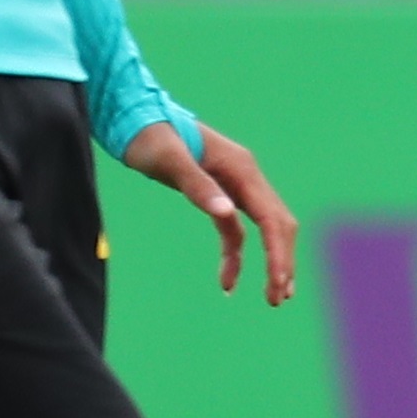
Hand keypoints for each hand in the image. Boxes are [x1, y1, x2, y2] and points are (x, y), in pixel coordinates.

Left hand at [125, 115, 300, 303]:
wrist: (135, 117)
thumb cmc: (150, 136)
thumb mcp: (169, 160)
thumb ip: (198, 186)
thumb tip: (227, 213)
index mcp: (241, 169)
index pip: (271, 218)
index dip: (278, 253)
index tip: (277, 284)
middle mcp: (246, 177)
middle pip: (278, 225)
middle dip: (282, 262)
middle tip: (277, 300)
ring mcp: (235, 186)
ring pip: (265, 229)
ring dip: (270, 261)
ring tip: (272, 298)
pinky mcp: (219, 195)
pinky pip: (237, 230)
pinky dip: (237, 256)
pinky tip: (228, 282)